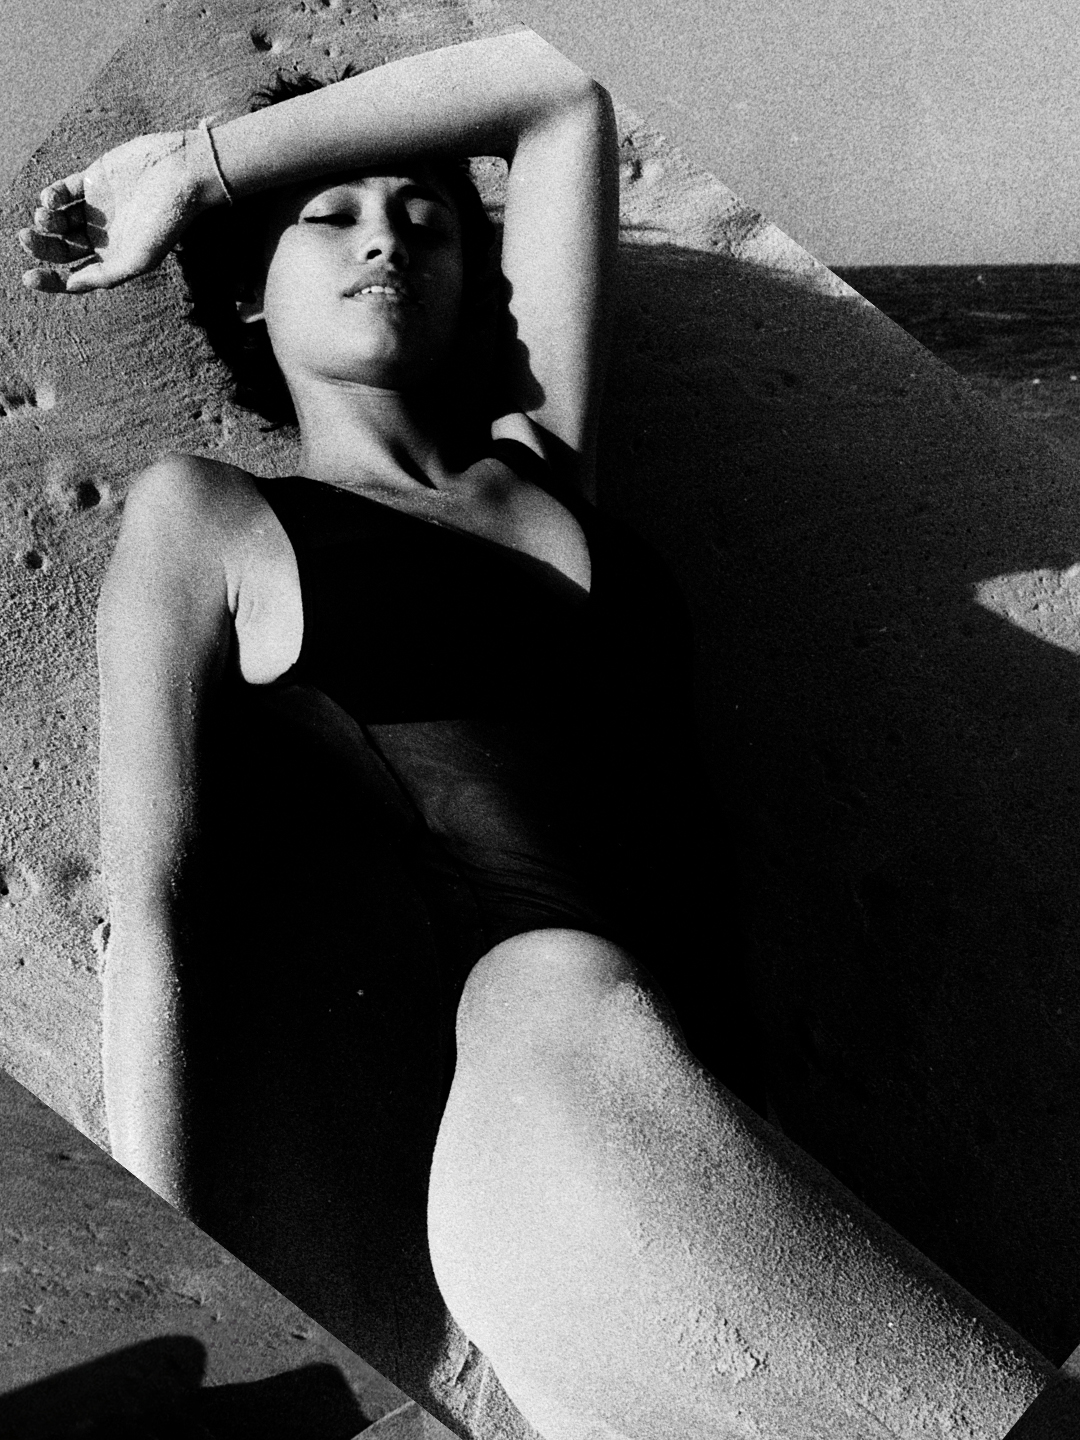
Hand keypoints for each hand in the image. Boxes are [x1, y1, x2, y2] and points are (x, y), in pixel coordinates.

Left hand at [18, 130, 218, 294]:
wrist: (181, 175)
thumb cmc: (166, 221)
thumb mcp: (138, 259)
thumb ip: (105, 275)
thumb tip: (72, 283)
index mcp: (113, 260)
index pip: (74, 276)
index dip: (50, 280)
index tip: (29, 277)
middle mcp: (102, 237)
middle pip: (60, 248)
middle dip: (41, 246)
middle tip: (25, 237)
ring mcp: (96, 209)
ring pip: (58, 220)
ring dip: (45, 220)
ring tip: (43, 216)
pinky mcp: (92, 180)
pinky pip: (62, 192)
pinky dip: (51, 196)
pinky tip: (51, 199)